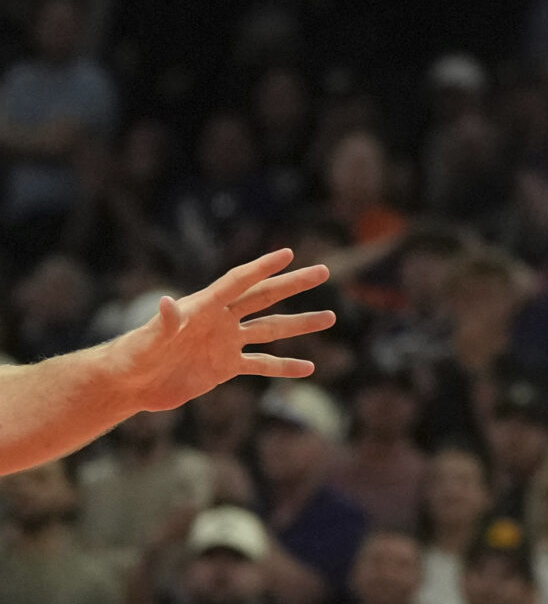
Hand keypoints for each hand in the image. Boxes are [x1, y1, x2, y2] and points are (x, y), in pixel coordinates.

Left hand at [101, 249, 334, 411]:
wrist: (129, 383)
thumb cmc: (134, 354)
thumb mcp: (148, 338)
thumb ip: (163, 322)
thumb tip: (166, 302)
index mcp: (206, 306)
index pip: (239, 282)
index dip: (262, 268)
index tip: (288, 253)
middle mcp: (222, 320)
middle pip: (265, 297)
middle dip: (294, 284)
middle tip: (323, 271)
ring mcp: (227, 343)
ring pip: (271, 330)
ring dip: (300, 324)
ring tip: (329, 317)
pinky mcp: (225, 368)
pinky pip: (262, 365)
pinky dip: (284, 366)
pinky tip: (308, 368)